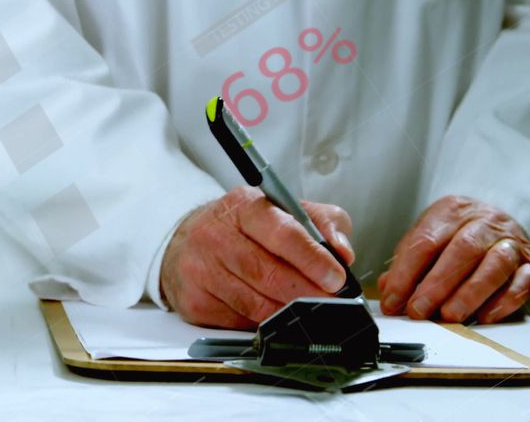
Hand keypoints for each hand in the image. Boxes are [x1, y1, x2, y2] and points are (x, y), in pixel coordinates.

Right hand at [159, 187, 355, 328]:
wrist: (186, 244)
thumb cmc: (243, 229)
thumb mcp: (283, 211)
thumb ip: (321, 222)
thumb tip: (342, 252)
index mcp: (243, 206)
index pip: (282, 233)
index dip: (313, 259)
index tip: (336, 277)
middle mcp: (215, 235)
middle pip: (269, 274)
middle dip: (307, 293)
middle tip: (331, 302)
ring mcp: (201, 269)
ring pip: (256, 304)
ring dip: (289, 312)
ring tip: (308, 311)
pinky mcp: (195, 300)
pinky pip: (240, 321)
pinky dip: (263, 323)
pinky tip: (272, 315)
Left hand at [378, 195, 529, 323]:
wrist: (499, 223)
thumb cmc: (455, 234)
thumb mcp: (427, 238)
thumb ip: (407, 263)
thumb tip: (388, 289)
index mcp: (451, 211)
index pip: (425, 241)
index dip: (405, 273)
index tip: (393, 300)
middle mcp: (484, 221)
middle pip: (462, 250)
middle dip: (436, 285)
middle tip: (418, 311)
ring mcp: (511, 242)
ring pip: (494, 265)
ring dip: (469, 294)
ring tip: (449, 316)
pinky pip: (522, 283)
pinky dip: (503, 302)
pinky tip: (483, 317)